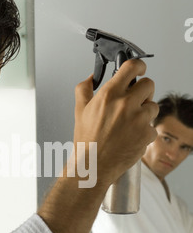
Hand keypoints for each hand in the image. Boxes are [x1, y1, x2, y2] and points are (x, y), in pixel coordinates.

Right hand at [73, 59, 158, 185]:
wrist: (93, 165)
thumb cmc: (87, 140)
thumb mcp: (79, 110)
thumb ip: (84, 89)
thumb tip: (91, 78)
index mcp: (110, 94)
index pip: (132, 67)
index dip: (138, 66)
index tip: (139, 69)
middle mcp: (126, 104)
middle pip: (149, 84)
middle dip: (143, 91)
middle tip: (135, 100)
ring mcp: (139, 119)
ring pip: (153, 106)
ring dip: (145, 112)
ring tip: (130, 123)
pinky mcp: (147, 134)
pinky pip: (152, 126)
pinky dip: (144, 131)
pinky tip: (131, 137)